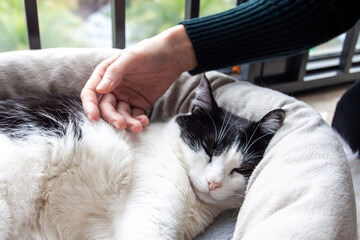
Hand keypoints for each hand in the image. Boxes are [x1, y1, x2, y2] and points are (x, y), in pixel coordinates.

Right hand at [81, 25, 196, 132]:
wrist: (173, 56)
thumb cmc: (150, 51)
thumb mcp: (131, 58)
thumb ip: (115, 72)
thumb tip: (100, 89)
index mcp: (105, 74)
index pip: (91, 93)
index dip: (90, 106)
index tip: (94, 117)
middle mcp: (113, 87)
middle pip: (106, 108)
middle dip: (112, 117)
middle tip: (122, 124)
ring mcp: (126, 97)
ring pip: (120, 115)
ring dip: (127, 123)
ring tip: (138, 126)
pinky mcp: (139, 104)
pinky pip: (134, 116)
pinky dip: (138, 121)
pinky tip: (144, 121)